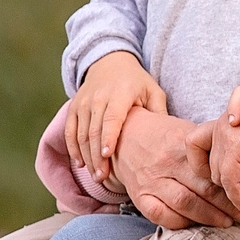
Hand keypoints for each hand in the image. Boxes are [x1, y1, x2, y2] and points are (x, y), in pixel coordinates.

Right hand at [69, 52, 166, 186]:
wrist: (110, 63)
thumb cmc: (137, 82)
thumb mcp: (153, 91)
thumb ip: (159, 111)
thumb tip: (169, 137)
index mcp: (120, 93)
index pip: (112, 118)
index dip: (108, 137)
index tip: (107, 155)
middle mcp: (98, 98)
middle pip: (95, 130)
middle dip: (97, 156)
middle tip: (103, 177)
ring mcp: (83, 103)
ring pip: (81, 133)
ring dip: (87, 156)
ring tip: (97, 175)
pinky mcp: (74, 107)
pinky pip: (70, 131)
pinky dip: (73, 148)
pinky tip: (81, 164)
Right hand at [110, 112, 239, 229]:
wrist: (124, 136)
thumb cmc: (165, 136)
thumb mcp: (188, 132)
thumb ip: (213, 149)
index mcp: (183, 144)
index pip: (215, 170)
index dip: (236, 187)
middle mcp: (167, 163)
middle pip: (204, 189)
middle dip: (231, 207)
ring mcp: (151, 181)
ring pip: (185, 204)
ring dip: (211, 218)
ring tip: (229, 223)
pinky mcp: (139, 196)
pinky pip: (162, 216)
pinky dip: (182, 223)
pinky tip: (197, 225)